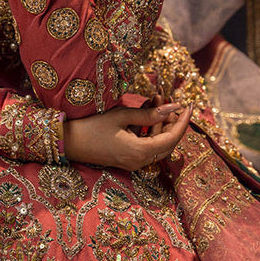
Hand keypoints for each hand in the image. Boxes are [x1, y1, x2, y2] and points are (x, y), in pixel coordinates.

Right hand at [62, 102, 191, 171]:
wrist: (70, 142)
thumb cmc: (93, 127)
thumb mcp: (122, 116)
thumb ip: (148, 113)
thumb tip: (173, 107)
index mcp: (140, 152)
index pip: (172, 138)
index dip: (183, 121)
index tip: (189, 105)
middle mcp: (140, 161)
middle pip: (167, 142)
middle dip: (172, 120)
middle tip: (169, 100)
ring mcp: (134, 162)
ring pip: (157, 143)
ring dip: (159, 122)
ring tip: (155, 98)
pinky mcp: (128, 158)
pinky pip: (147, 144)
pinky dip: (150, 128)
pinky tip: (146, 109)